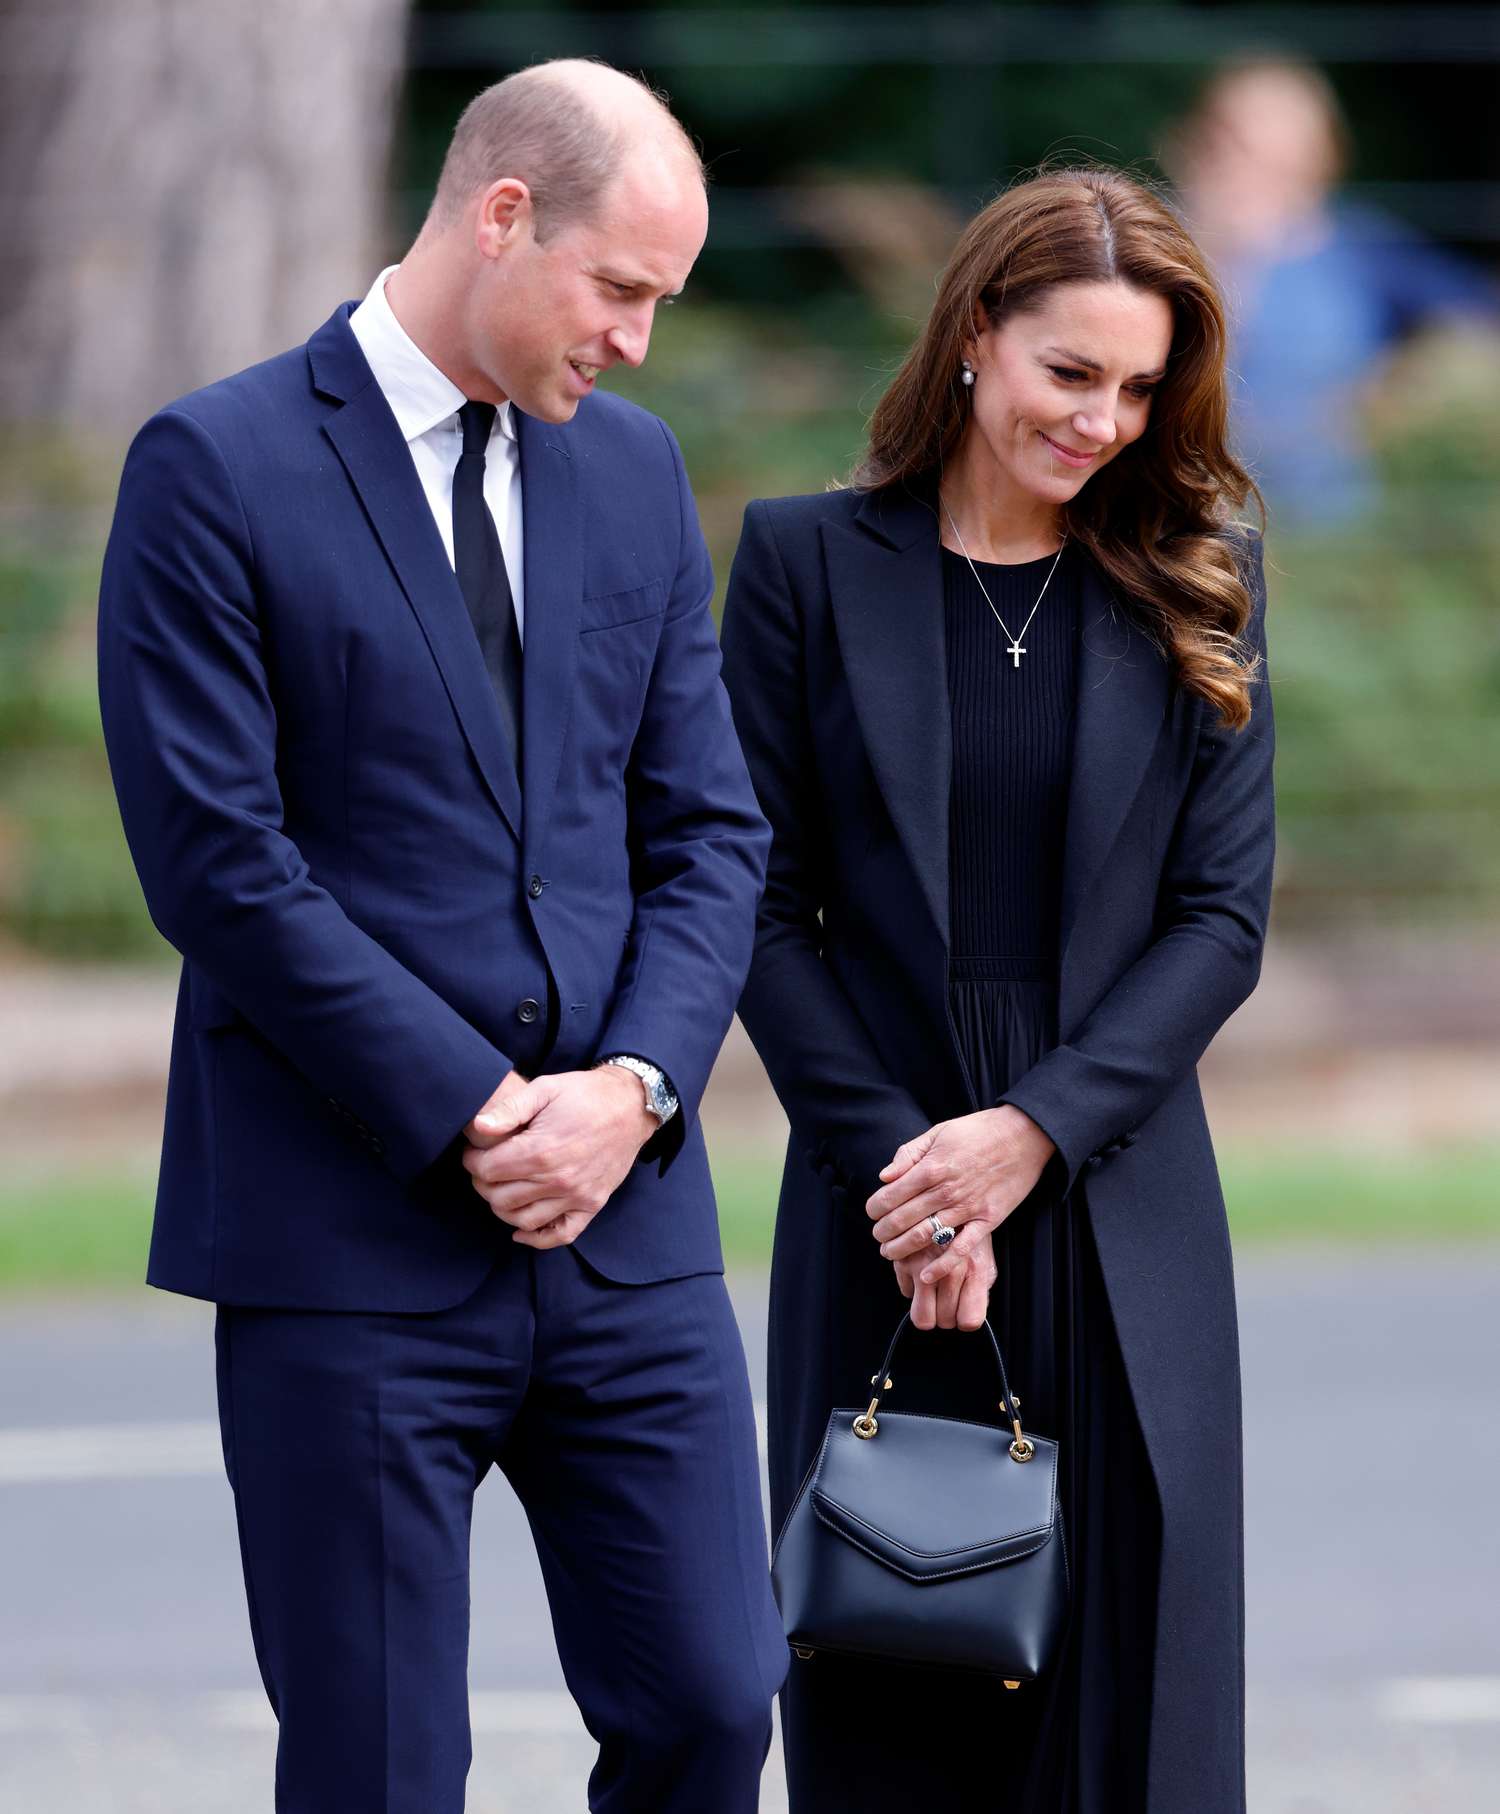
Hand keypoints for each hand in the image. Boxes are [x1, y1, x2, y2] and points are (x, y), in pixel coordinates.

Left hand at [461, 1066, 657, 1248]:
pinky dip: (537, 1239)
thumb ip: (510, 1109)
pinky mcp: (592, 1204)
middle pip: (500, 1197)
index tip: (473, 1152)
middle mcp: (557, 1180)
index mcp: (541, 1150)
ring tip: (500, 1190)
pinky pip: (561, 1234)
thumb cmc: (584, 1094)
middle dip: (482, 1183)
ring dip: (503, 1208)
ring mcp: (577, 1196)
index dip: (472, 1161)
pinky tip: (521, 1231)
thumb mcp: (545, 1088)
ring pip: (523, 1219)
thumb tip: (478, 1126)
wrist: (631, 1105)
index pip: (487, 1170)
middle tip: (483, 1169)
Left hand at [867, 1106, 1054, 1286]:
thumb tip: (884, 1177)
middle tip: (877, 1237)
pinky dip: (942, 1265)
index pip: (890, 1195)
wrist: (1023, 1135)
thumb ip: (909, 1154)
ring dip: (902, 1249)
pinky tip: (926, 1275)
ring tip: (889, 1253)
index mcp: (931, 1167)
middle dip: (883, 1232)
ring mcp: (967, 1208)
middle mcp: (946, 1190)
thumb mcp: (938, 1132)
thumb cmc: (978, 1131)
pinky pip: (961, 1249)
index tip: (872, 1213)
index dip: (875, 1208)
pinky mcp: (988, 1220)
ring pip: (926, 1236)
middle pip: (903, 1219)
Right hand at [892, 1230, 996, 1331]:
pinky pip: (905, 1292)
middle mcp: (951, 1272)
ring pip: (922, 1316)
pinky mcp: (903, 1259)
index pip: (969, 1319)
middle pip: (945, 1321)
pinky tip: (915, 1275)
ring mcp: (927, 1268)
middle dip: (944, 1318)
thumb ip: (982, 1281)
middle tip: (944, 1305)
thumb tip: (970, 1312)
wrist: (949, 1189)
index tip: (961, 1314)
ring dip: (925, 1309)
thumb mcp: (985, 1251)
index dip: (965, 1320)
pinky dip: (909, 1287)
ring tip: (930, 1296)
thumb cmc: (969, 1221)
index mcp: (976, 1271)